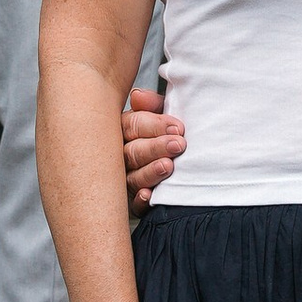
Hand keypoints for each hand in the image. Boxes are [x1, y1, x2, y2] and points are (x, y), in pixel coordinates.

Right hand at [120, 83, 183, 214]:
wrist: (180, 156)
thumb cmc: (166, 134)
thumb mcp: (161, 114)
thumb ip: (153, 105)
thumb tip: (138, 96)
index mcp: (124, 130)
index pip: (133, 125)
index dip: (154, 125)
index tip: (178, 127)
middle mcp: (121, 155)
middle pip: (132, 152)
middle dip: (155, 147)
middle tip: (178, 145)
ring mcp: (124, 179)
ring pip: (132, 177)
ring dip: (149, 172)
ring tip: (168, 166)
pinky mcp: (132, 202)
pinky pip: (132, 205)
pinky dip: (140, 200)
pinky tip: (148, 195)